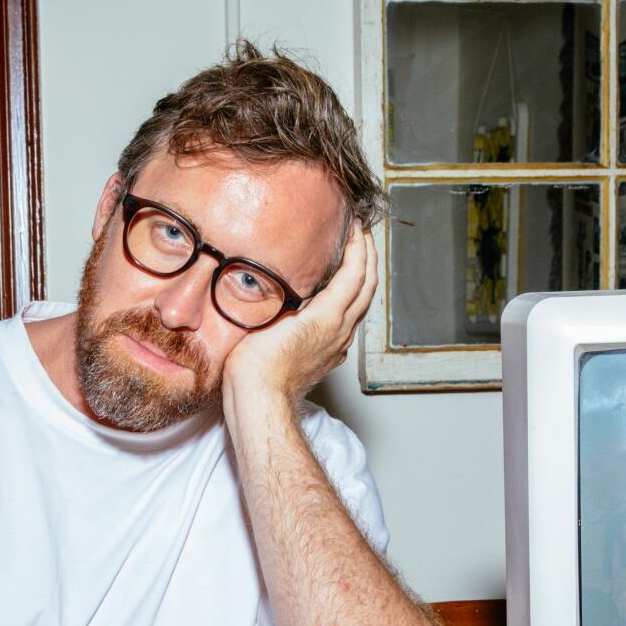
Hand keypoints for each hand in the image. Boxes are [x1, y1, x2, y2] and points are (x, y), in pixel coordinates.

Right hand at [222, 221, 379, 412]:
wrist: (260, 401)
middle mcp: (341, 330)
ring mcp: (337, 345)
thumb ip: (288, 293)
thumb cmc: (258, 363)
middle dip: (368, 257)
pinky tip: (339, 297)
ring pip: (360, 305)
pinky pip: (349, 320)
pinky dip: (351, 299)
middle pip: (367, 287)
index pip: (355, 273)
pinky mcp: (329, 356)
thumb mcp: (270, 317)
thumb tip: (289, 271)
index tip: (356, 224)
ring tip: (356, 259)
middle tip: (363, 234)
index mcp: (329, 317)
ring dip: (362, 278)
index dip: (358, 245)